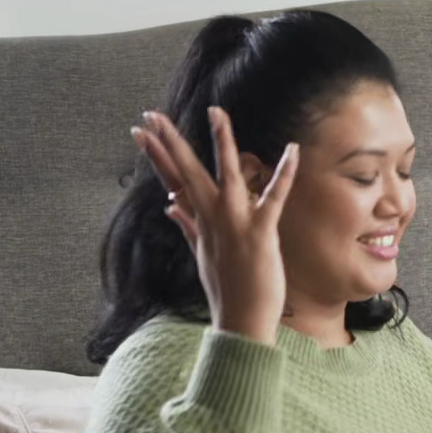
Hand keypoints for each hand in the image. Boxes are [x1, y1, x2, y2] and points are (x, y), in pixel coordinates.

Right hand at [131, 107, 297, 345]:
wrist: (241, 321)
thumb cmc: (226, 290)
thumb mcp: (202, 255)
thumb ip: (187, 227)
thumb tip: (170, 207)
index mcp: (199, 222)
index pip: (172, 181)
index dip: (156, 155)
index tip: (139, 132)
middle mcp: (212, 219)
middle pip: (186, 172)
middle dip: (169, 141)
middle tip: (150, 114)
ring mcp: (234, 224)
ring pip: (226, 175)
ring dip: (222, 141)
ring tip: (217, 111)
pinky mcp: (260, 232)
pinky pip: (273, 197)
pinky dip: (284, 174)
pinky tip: (292, 150)